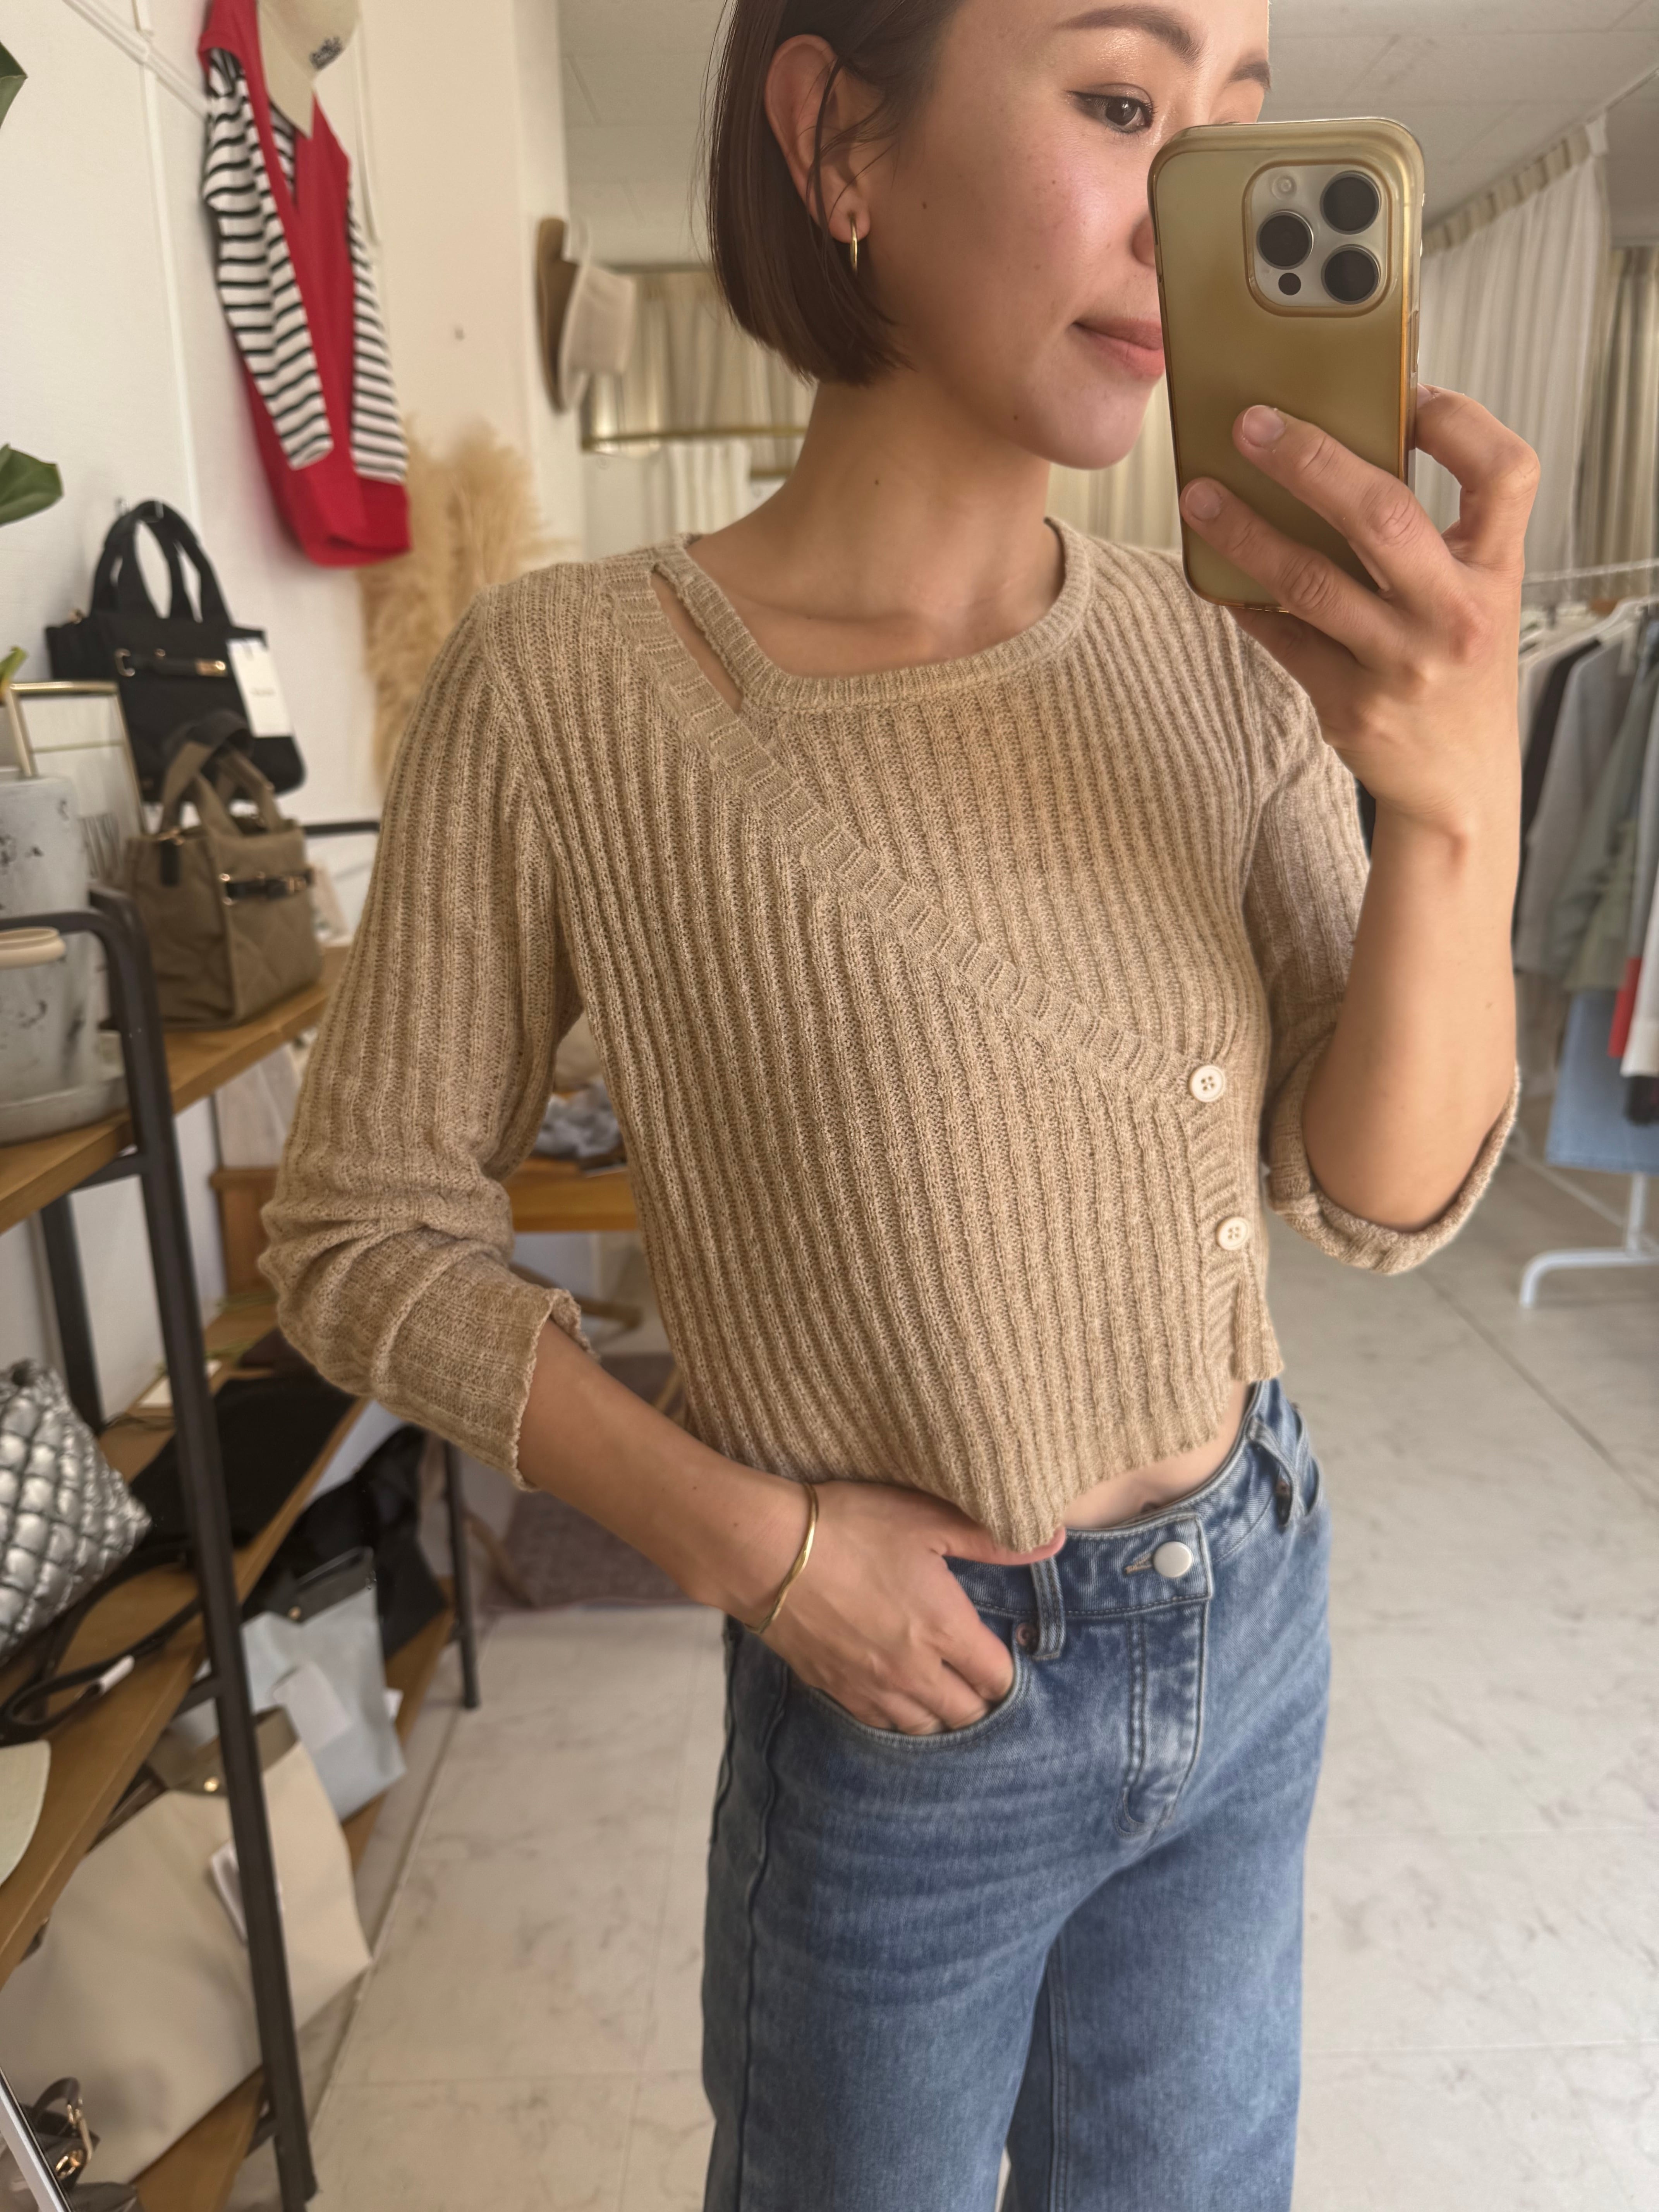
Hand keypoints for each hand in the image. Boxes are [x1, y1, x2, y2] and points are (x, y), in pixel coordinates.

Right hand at [760, 1480, 1063, 1735]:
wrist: (766, 1552)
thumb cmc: (850, 1526)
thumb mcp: (925, 1519)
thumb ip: (991, 1540)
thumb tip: (1053, 1542)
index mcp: (945, 1629)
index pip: (999, 1679)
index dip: (1010, 1673)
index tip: (1008, 1657)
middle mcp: (914, 1670)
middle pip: (968, 1715)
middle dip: (981, 1701)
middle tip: (980, 1679)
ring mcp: (872, 1686)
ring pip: (925, 1728)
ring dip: (942, 1715)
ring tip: (945, 1694)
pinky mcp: (835, 1689)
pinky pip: (880, 1724)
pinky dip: (898, 1717)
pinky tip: (898, 1698)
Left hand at [1178, 389, 1538, 841]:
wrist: (1460, 782)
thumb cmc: (1460, 669)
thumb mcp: (1477, 596)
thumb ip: (1438, 534)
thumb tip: (1346, 451)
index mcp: (1498, 573)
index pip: (1507, 471)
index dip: (1460, 422)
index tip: (1410, 392)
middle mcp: (1455, 616)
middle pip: (1383, 515)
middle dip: (1311, 461)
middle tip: (1252, 424)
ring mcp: (1400, 666)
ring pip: (1310, 581)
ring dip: (1245, 531)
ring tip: (1198, 494)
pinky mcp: (1350, 707)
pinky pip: (1282, 639)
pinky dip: (1244, 601)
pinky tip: (1213, 570)